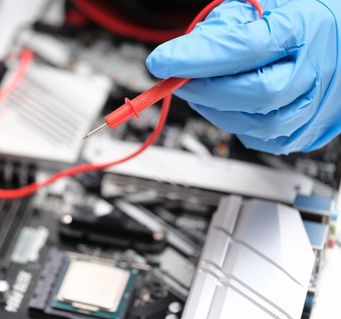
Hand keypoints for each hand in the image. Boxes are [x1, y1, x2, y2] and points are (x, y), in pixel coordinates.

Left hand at [146, 0, 340, 154]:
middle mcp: (317, 71)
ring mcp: (317, 106)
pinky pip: (263, 139)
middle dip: (206, 91)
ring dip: (217, 111)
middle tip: (179, 82)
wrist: (337, 40)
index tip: (161, 62)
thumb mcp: (260, 7)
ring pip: (258, 125)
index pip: (245, 48)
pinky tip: (230, 106)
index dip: (198, 58)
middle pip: (256, 94)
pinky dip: (236, 124)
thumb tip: (180, 57)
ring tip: (203, 91)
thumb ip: (221, 30)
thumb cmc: (298, 19)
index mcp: (305, 28)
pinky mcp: (308, 132)